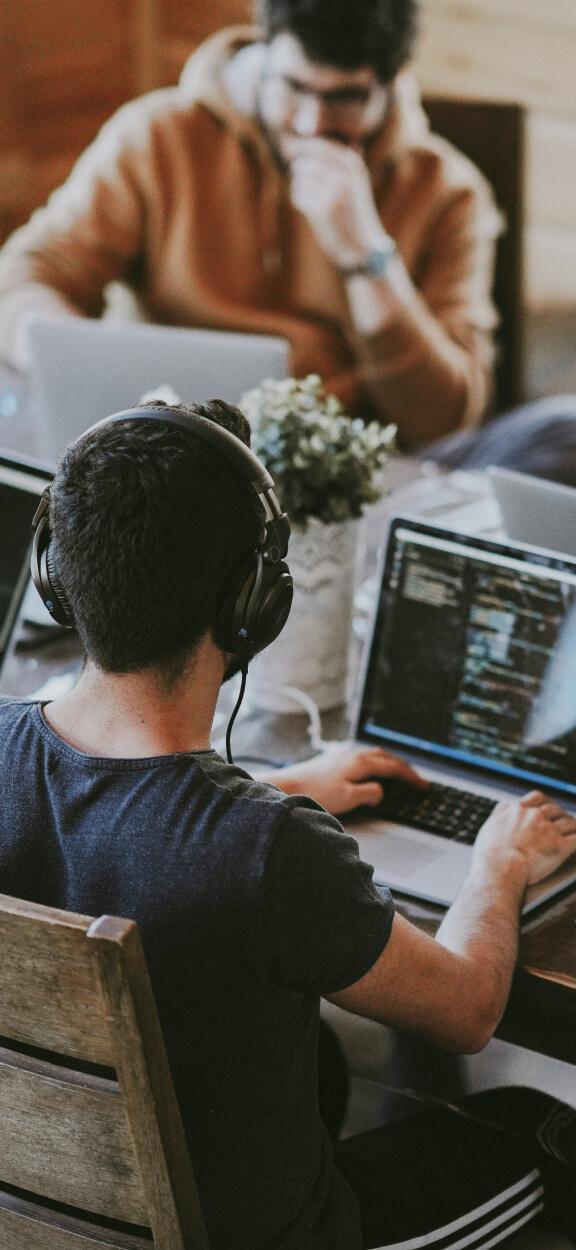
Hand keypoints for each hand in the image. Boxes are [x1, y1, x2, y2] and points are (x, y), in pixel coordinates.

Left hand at [273, 744, 426, 815]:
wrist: (288, 786)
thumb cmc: (316, 792)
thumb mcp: (349, 798)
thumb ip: (371, 793)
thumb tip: (381, 791)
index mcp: (361, 762)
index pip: (394, 767)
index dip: (411, 777)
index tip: (423, 785)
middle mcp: (353, 754)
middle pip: (386, 757)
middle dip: (404, 767)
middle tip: (415, 779)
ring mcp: (343, 755)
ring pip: (374, 755)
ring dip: (389, 763)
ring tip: (398, 773)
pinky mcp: (333, 759)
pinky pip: (362, 757)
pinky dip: (375, 762)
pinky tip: (370, 768)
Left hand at [288, 138, 386, 269]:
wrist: (361, 247)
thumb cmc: (354, 213)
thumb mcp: (356, 183)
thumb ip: (345, 160)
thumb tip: (326, 140)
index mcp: (354, 165)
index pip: (321, 145)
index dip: (305, 148)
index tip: (297, 154)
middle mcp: (344, 174)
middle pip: (306, 160)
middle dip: (300, 169)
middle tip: (301, 179)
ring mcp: (333, 191)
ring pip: (299, 177)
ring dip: (301, 187)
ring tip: (312, 199)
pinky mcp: (321, 208)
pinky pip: (298, 195)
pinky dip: (300, 202)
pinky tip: (312, 211)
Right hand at [474, 790, 575, 885]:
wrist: (500, 870)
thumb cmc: (490, 855)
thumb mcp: (489, 826)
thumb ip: (500, 813)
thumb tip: (505, 807)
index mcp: (518, 809)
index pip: (537, 797)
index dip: (545, 803)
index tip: (548, 808)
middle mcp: (535, 815)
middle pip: (555, 809)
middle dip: (559, 815)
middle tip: (562, 822)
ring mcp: (548, 829)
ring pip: (568, 822)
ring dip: (572, 827)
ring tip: (573, 831)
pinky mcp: (560, 846)